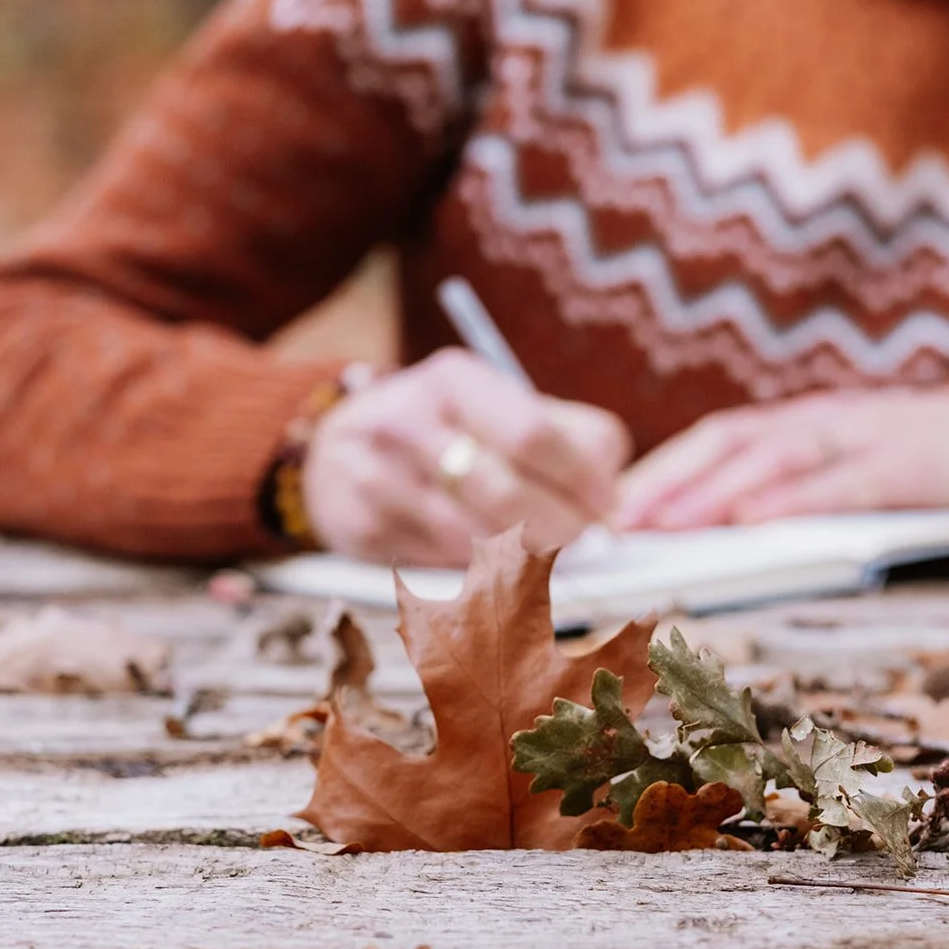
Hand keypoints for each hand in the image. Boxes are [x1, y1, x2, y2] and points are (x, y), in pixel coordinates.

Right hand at [302, 349, 630, 566]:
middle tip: (582, 536)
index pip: (533, 435)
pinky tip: (490, 555)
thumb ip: (568, 436)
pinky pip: (444, 564)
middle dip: (561, 527)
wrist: (337, 448)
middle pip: (508, 495)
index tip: (606, 504)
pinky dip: (480, 568)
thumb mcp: (498, 405)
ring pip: (478, 540)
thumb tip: (611, 501)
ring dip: (526, 554)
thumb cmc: (446, 428)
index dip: (582, 478)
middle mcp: (408, 423)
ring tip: (542, 545)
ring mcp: (377, 478)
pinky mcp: (362, 529)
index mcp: (454, 380)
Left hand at [614, 386, 948, 529]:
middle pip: (727, 443)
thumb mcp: (837, 465)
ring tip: (664, 526)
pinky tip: (753, 523)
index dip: (658, 469)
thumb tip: (707, 537)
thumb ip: (782, 488)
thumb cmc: (907, 463)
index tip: (605, 508)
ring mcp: (859, 436)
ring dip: (712, 491)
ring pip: (772, 458)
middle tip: (613, 523)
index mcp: (794, 424)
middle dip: (666, 482)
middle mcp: (815, 421)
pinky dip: (792, 501)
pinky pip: (841, 482)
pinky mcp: (904, 463)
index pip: (712, 440)